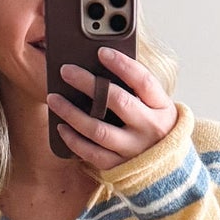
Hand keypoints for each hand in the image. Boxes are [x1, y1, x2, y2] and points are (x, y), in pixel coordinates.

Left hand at [46, 46, 177, 171]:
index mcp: (161, 107)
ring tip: (54, 98)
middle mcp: (149, 128)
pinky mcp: (119, 166)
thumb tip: (102, 64)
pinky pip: (92, 153)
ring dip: (72, 113)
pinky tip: (61, 127)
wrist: (166, 168)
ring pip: (98, 130)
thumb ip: (137, 88)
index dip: (122, 65)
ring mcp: (134, 150)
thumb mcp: (156, 106)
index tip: (101, 52)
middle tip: (66, 71)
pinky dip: (74, 140)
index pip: (143, 81)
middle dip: (89, 83)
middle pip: (117, 101)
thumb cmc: (155, 127)